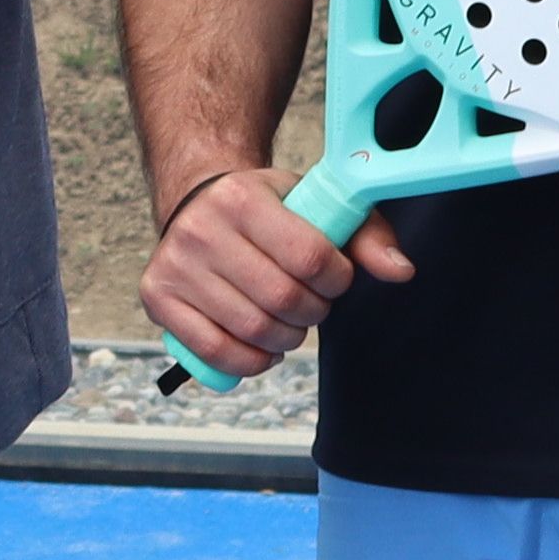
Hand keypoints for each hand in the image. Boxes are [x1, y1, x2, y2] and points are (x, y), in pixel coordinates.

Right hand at [135, 163, 399, 381]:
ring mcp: (174, 266)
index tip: (336, 277)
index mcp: (242, 198)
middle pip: (283, 299)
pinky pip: (215, 352)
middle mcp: (200, 229)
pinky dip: (251, 361)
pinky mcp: (157, 297)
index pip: (311, 257)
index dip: (338, 279)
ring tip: (288, 321)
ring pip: (253, 330)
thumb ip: (364, 236)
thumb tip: (401, 271)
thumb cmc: (267, 209)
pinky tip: (263, 347)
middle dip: (314, 312)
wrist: (199, 202)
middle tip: (313, 303)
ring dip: (287, 338)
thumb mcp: (315, 205)